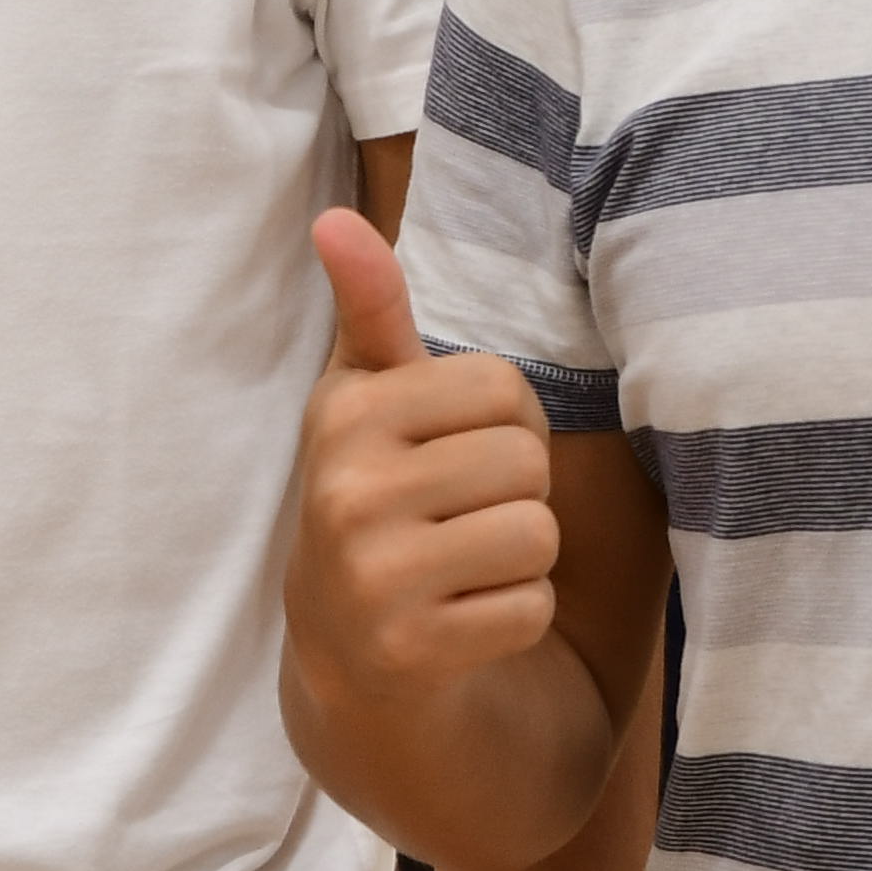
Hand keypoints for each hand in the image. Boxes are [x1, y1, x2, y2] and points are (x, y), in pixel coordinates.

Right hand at [282, 209, 562, 691]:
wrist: (343, 650)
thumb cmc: (376, 494)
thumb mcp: (368, 399)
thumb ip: (371, 309)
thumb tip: (335, 219)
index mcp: (346, 414)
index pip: (503, 386)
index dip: (505, 421)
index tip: (459, 450)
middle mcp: (346, 491)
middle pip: (526, 462)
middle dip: (516, 490)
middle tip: (463, 514)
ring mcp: (373, 576)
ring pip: (536, 535)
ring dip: (522, 555)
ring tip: (465, 561)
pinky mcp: (409, 651)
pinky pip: (530, 611)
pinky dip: (516, 617)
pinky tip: (462, 614)